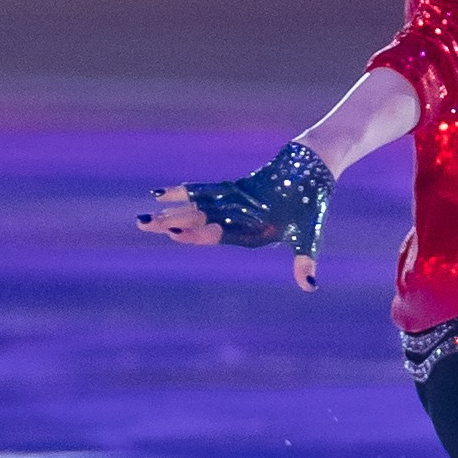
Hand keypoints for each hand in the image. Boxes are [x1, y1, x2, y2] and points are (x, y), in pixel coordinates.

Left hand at [136, 143, 332, 290]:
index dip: (194, 234)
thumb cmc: (313, 203)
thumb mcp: (309, 233)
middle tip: (141, 224)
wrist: (315, 170)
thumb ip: (306, 259)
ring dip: (171, 212)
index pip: (215, 236)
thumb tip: (310, 287)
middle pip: (197, 224)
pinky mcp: (234, 190)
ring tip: (143, 216)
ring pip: (196, 209)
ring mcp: (234, 206)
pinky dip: (184, 192)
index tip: (171, 232)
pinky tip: (161, 193)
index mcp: (250, 236)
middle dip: (170, 224)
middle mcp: (237, 224)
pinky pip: (204, 192)